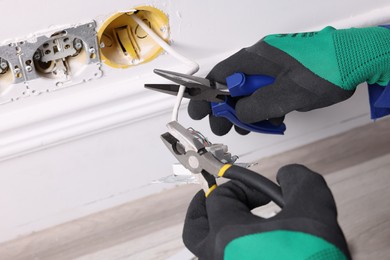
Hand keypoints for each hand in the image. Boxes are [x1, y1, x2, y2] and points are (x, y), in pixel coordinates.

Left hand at [183, 164, 349, 259]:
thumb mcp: (315, 210)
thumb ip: (299, 181)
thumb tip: (287, 174)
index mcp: (227, 236)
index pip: (219, 197)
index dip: (242, 187)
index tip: (265, 193)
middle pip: (194, 229)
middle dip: (202, 208)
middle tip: (213, 197)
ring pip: (204, 253)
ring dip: (213, 233)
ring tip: (229, 224)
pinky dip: (227, 253)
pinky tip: (248, 250)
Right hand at [188, 26, 389, 134]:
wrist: (355, 61)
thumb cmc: (324, 72)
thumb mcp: (286, 95)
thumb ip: (257, 107)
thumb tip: (239, 115)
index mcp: (255, 58)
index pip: (220, 76)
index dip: (206, 95)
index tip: (199, 112)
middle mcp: (260, 60)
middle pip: (233, 85)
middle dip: (226, 109)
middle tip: (222, 128)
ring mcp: (273, 67)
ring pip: (249, 91)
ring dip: (246, 111)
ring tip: (246, 129)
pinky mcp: (284, 75)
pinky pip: (265, 92)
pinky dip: (263, 107)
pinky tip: (267, 121)